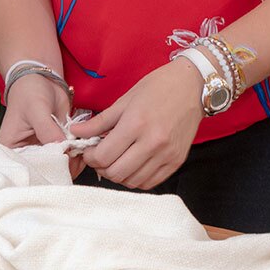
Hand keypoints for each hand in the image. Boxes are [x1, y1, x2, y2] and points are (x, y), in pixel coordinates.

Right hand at [0, 72, 83, 175]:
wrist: (43, 79)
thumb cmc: (30, 91)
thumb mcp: (36, 109)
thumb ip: (48, 130)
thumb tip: (62, 149)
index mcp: (12, 150)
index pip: (27, 169)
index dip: (45, 171)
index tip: (61, 164)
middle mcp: (26, 155)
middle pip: (44, 172)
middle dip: (61, 167)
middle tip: (74, 155)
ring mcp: (43, 152)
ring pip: (59, 168)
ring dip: (72, 161)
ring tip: (80, 149)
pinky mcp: (57, 147)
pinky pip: (69, 159)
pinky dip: (78, 155)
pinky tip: (82, 147)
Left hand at [68, 60, 203, 189]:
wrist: (193, 86)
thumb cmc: (158, 87)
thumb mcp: (125, 100)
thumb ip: (99, 121)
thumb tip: (75, 132)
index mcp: (136, 124)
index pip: (103, 156)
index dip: (90, 157)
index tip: (89, 150)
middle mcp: (152, 143)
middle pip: (115, 172)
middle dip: (101, 167)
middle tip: (100, 155)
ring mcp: (166, 155)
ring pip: (131, 181)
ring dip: (118, 174)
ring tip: (116, 159)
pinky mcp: (176, 161)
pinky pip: (149, 183)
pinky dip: (135, 178)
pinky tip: (132, 164)